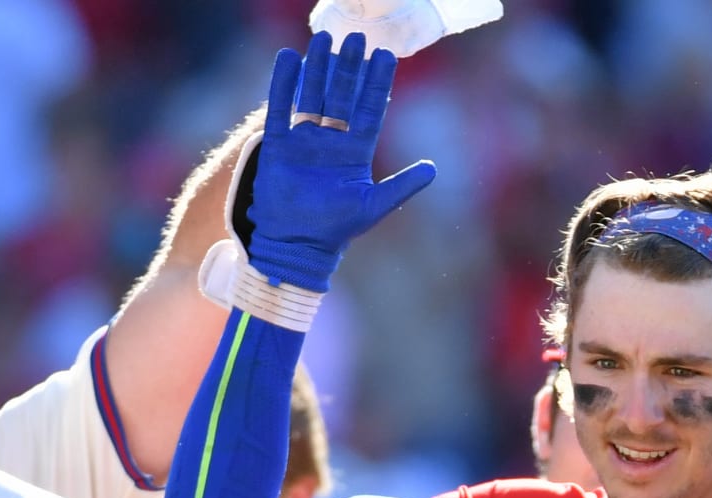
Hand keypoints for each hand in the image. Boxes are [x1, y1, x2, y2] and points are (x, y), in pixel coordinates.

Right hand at [247, 30, 435, 291]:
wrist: (297, 246)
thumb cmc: (336, 230)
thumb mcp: (374, 206)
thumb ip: (402, 186)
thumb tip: (433, 168)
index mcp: (355, 151)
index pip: (369, 108)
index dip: (377, 83)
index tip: (385, 55)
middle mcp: (331, 141)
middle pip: (342, 95)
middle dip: (349, 67)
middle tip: (356, 37)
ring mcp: (304, 142)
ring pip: (313, 96)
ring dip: (318, 68)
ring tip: (323, 39)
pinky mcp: (277, 147)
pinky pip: (280, 109)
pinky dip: (283, 85)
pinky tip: (288, 59)